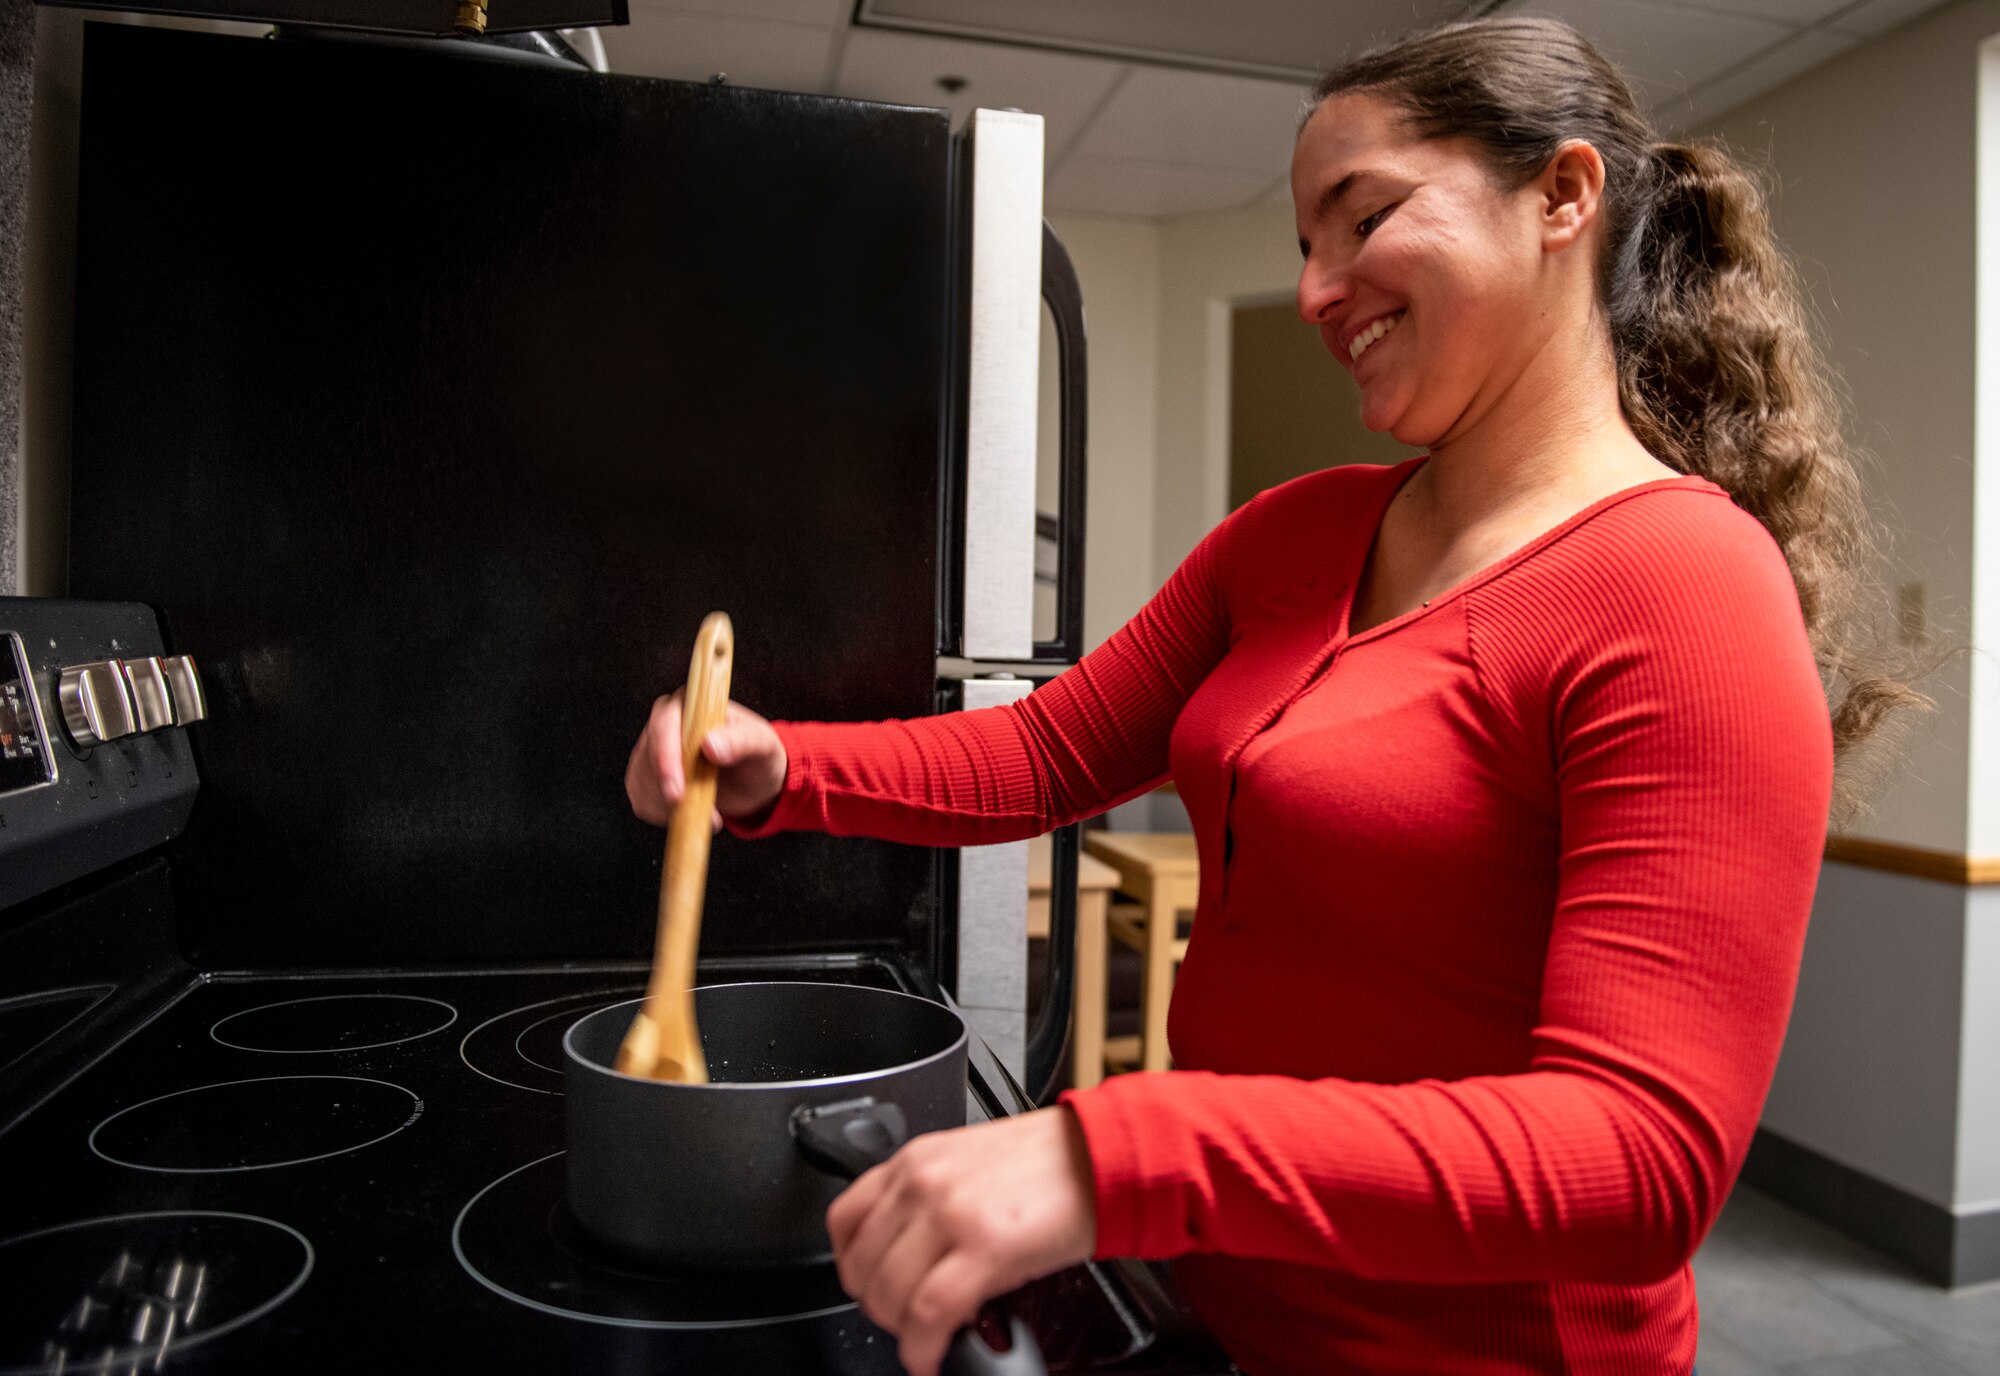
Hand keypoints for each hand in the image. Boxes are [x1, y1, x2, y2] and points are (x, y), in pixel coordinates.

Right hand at [624, 689, 787, 828]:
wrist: (754, 784)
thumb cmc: (758, 756)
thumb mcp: (762, 745)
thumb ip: (741, 740)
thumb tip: (710, 745)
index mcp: (692, 704)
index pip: (666, 723)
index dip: (667, 756)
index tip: (677, 788)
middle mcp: (666, 722)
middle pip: (648, 754)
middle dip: (665, 786)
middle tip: (685, 808)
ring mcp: (653, 749)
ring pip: (643, 779)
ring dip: (667, 804)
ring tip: (706, 811)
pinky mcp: (648, 776)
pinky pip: (642, 797)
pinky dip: (661, 813)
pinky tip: (688, 814)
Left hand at [827, 1108, 1096, 1375]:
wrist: (1103, 1157)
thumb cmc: (1048, 1165)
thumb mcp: (968, 1165)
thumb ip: (928, 1201)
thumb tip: (907, 1256)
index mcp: (916, 1159)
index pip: (843, 1219)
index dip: (850, 1268)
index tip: (868, 1287)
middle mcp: (923, 1182)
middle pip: (860, 1265)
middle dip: (876, 1307)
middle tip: (902, 1321)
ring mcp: (950, 1212)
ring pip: (888, 1292)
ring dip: (899, 1332)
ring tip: (922, 1339)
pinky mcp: (985, 1246)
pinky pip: (929, 1312)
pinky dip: (922, 1347)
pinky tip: (932, 1355)